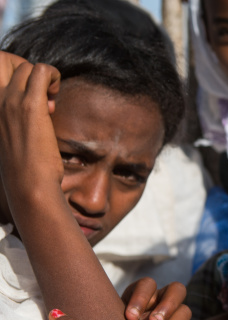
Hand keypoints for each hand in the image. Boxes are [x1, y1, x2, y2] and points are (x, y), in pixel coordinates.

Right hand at [0, 51, 61, 190]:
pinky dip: (53, 76)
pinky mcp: (31, 106)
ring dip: (44, 78)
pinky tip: (54, 99)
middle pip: (8, 63)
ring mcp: (11, 102)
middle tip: (42, 97)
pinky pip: (42, 70)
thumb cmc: (26, 165)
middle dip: (29, 73)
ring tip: (49, 101)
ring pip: (27, 66)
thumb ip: (18, 118)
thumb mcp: (14, 136)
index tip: (31, 100)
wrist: (29, 183)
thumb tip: (43, 104)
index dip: (16, 78)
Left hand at [122, 278, 206, 319]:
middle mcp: (163, 300)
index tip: (130, 317)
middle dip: (166, 306)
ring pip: (185, 312)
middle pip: (175, 290)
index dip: (141, 298)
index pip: (148, 284)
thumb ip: (119, 319)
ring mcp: (177, 315)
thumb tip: (126, 319)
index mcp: (144, 293)